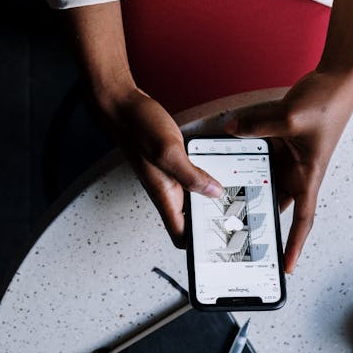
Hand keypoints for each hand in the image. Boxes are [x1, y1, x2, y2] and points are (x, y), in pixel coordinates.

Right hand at [99, 88, 223, 247]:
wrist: (121, 106)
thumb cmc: (138, 126)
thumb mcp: (169, 150)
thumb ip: (192, 175)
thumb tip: (214, 192)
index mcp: (163, 195)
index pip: (179, 236)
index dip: (196, 245)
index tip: (215, 243)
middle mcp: (165, 191)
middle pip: (189, 221)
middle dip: (209, 221)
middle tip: (232, 216)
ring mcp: (168, 178)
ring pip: (192, 200)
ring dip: (209, 200)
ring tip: (229, 195)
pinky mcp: (170, 165)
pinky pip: (191, 180)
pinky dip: (205, 179)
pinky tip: (215, 169)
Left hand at [224, 71, 352, 271]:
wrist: (337, 79)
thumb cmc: (328, 103)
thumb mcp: (291, 117)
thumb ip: (257, 126)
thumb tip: (231, 132)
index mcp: (308, 176)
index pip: (302, 220)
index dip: (294, 245)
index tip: (286, 267)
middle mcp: (297, 172)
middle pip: (276, 204)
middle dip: (260, 222)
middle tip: (238, 238)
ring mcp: (287, 158)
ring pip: (263, 181)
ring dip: (247, 190)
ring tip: (222, 204)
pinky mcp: (279, 143)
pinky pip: (258, 157)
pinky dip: (244, 161)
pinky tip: (224, 162)